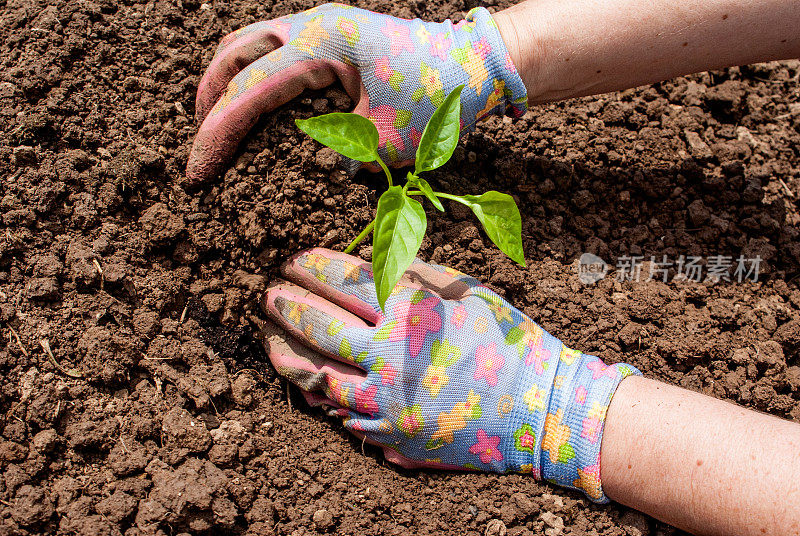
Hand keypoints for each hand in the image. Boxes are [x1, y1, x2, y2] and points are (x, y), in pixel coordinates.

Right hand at [187, 3, 527, 184]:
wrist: (475, 65)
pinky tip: (251, 106)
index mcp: (323, 44)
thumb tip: (297, 172)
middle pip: (235, 54)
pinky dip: (251, 75)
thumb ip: (334, 154)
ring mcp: (321, 25)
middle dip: (209, 102)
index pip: (251, 90)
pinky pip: (274, 48)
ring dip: (226, 83)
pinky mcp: (330, 36)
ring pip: (249, 43)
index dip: (218, 134)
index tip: (198, 173)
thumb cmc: (438, 100)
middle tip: (199, 150)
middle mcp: (314, 25)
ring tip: (212, 126)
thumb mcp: (385, 142)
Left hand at [261, 248, 638, 501]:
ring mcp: (387, 405)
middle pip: (320, 327)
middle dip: (287, 305)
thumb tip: (366, 264)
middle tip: (268, 293)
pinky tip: (308, 382)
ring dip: (288, 354)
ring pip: (318, 378)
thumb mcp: (464, 290)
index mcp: (408, 315)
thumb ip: (413, 274)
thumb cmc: (507, 340)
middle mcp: (389, 360)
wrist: (540, 408)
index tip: (294, 259)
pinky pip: (341, 416)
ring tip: (269, 339)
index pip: (345, 282)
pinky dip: (320, 395)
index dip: (314, 266)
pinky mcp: (392, 438)